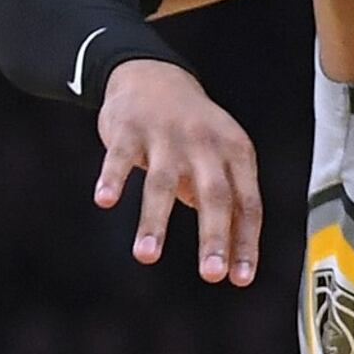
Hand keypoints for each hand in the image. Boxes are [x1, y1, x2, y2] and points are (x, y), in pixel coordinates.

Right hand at [96, 56, 260, 284]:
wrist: (153, 75)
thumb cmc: (194, 132)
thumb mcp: (222, 159)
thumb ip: (230, 204)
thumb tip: (237, 261)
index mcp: (236, 154)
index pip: (247, 204)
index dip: (245, 242)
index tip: (240, 278)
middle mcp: (206, 144)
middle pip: (214, 195)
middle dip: (213, 237)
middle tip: (211, 274)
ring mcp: (167, 134)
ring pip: (163, 182)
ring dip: (155, 221)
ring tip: (146, 255)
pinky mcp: (129, 128)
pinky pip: (120, 156)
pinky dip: (113, 178)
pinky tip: (106, 201)